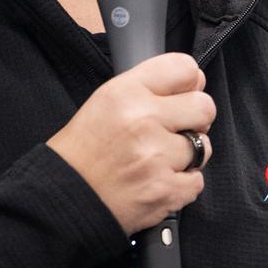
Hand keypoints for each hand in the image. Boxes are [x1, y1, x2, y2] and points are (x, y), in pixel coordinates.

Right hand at [47, 52, 214, 234]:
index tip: (185, 94)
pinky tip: (157, 180)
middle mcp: (143, 120)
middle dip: (195, 119)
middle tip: (175, 130)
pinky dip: (182, 184)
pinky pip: (197, 181)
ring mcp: (156, 157)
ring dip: (187, 155)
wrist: (63, 199)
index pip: (185, 69)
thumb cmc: (82, 151)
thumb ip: (147, 88)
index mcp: (126, 92)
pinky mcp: (165, 190)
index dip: (190, 83)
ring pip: (204, 146)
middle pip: (204, 107)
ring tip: (159, 160)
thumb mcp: (105, 102)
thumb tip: (194, 83)